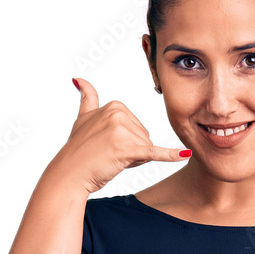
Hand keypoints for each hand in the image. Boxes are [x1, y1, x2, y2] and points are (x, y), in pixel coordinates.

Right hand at [55, 77, 189, 193]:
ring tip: (111, 159)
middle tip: (108, 155)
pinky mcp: (128, 149)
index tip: (106, 145)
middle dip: (131, 151)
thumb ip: (87, 98)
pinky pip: (154, 152)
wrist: (69, 174)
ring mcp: (123, 130)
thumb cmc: (78, 151)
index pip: (137, 128)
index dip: (126, 141)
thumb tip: (79, 79)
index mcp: (115, 105)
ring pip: (146, 149)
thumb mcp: (82, 118)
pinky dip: (170, 155)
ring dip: (133, 160)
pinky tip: (185, 154)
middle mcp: (119, 113)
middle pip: (144, 137)